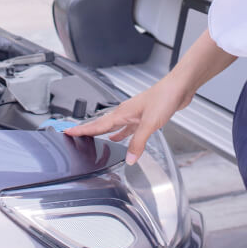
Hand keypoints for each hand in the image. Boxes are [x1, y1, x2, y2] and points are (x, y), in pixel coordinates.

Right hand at [64, 73, 190, 163]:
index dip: (82, 130)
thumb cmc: (164, 98)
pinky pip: (127, 128)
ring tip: (94, 140)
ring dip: (104, 133)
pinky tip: (121, 138)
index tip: (68, 132)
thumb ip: (138, 143)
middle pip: (102, 125)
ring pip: (114, 126)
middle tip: (75, 136)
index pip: (97, 124)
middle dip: (88, 131)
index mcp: (122, 113)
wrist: (178, 88)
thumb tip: (129, 159)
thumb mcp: (150, 124)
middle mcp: (126, 113)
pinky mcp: (144, 117)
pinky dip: (122, 134)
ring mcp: (134, 114)